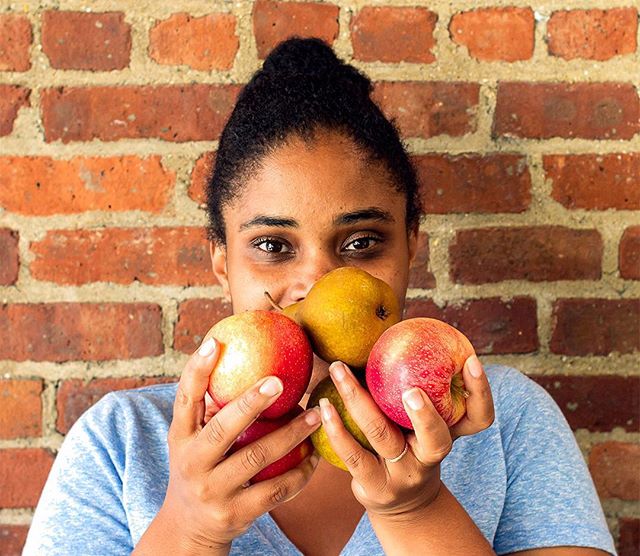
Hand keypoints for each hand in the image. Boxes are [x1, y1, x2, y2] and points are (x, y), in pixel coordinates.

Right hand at [137, 337, 320, 553]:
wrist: (189, 527)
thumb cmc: (200, 465)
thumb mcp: (192, 438)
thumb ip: (211, 406)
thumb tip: (243, 353)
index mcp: (181, 437)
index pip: (185, 398)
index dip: (198, 369)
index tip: (216, 342)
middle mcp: (192, 463)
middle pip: (222, 430)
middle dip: (251, 403)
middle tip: (279, 381)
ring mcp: (214, 491)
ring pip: (257, 458)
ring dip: (291, 435)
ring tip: (314, 414)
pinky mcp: (237, 514)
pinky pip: (276, 490)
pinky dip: (301, 472)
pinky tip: (316, 454)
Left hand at [319, 355, 493, 520]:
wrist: (402, 504)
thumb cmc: (409, 443)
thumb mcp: (422, 422)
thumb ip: (419, 384)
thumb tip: (397, 329)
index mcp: (450, 435)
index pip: (480, 418)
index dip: (480, 391)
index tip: (471, 360)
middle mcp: (430, 457)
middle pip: (437, 439)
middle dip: (426, 414)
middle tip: (411, 389)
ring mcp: (402, 475)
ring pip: (382, 437)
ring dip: (358, 400)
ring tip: (339, 370)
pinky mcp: (374, 486)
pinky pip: (352, 455)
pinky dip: (336, 427)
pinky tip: (323, 405)